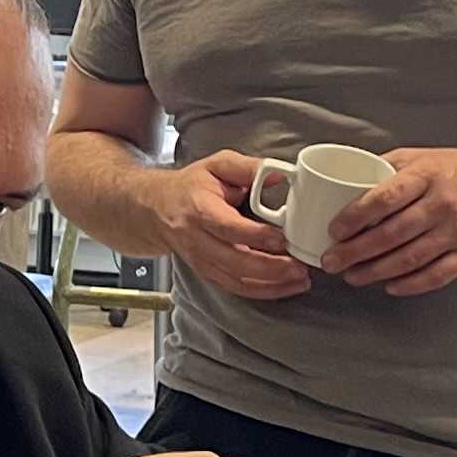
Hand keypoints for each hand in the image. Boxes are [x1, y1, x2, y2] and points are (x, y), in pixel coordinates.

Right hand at [154, 152, 312, 302]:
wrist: (156, 210)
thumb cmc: (189, 187)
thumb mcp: (217, 165)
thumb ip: (248, 168)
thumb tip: (279, 175)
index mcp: (199, 209)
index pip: (229, 228)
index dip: (257, 236)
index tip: (282, 238)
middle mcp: (197, 239)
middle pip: (235, 261)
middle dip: (270, 268)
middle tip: (299, 266)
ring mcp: (201, 260)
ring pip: (236, 280)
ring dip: (271, 284)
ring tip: (299, 280)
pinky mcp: (207, 272)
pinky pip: (236, 288)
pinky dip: (262, 291)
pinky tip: (284, 287)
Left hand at [318, 145, 456, 296]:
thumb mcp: (423, 157)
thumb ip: (386, 169)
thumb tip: (342, 183)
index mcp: (427, 174)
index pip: (384, 197)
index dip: (355, 217)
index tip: (334, 231)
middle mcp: (443, 202)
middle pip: (392, 233)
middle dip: (356, 252)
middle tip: (332, 262)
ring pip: (410, 258)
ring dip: (376, 272)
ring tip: (352, 276)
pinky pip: (437, 275)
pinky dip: (410, 285)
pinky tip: (389, 286)